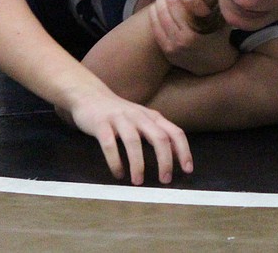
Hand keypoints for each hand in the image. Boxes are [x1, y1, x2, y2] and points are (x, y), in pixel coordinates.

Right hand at [64, 86, 193, 184]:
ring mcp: (120, 119)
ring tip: (138, 182)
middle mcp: (139, 116)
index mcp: (152, 117)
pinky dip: (115, 161)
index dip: (184, 151)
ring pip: (133, 141)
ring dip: (138, 164)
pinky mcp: (101, 124)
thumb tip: (176, 153)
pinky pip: (109, 144)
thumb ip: (158, 133)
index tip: (187, 169)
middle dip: (165, 160)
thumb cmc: (119, 113)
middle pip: (159, 137)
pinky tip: (118, 174)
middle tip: (165, 180)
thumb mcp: (143, 120)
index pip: (175, 132)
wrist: (89, 95)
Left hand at [149, 0, 236, 74]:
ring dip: (160, 2)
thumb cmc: (219, 38)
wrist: (214, 66)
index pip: (190, 2)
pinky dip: (154, 15)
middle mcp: (187, 39)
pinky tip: (155, 6)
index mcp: (205, 28)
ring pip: (161, 17)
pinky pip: (155, 29)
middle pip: (172, 7)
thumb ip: (218, 6)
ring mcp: (175, 46)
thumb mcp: (222, 22)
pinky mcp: (167, 51)